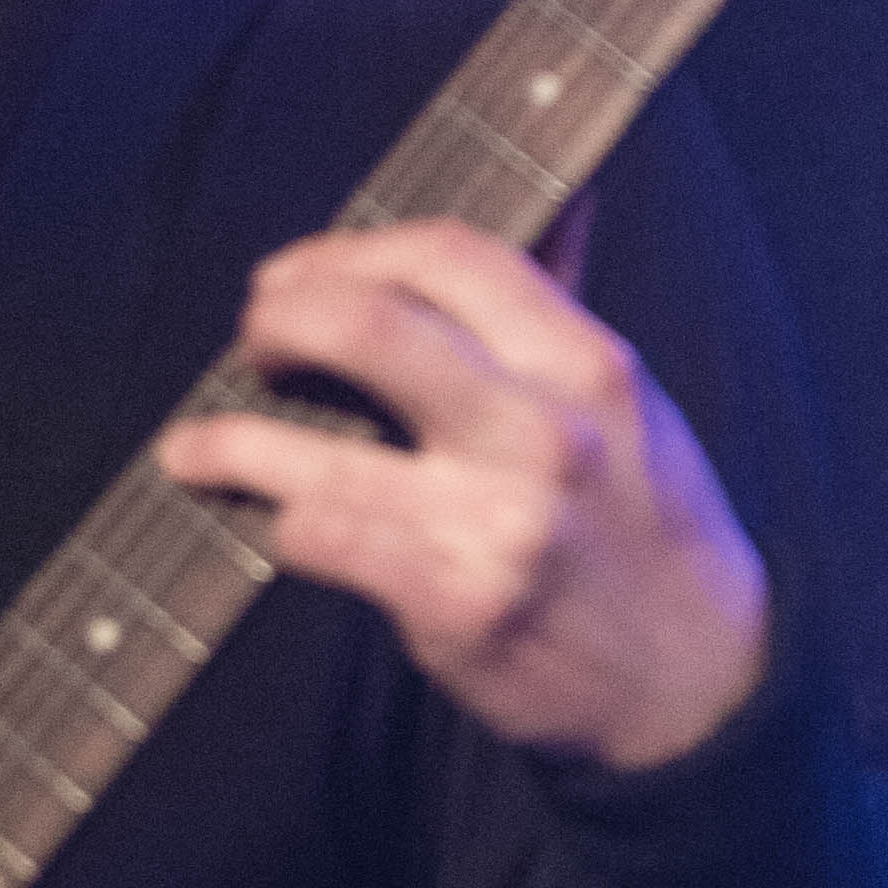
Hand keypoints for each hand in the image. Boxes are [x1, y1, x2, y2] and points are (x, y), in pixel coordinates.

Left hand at [155, 218, 769, 769]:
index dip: (347, 251)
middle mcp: (543, 431)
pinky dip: (279, 525)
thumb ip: (565, 305)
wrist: (694, 686)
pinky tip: (272, 523)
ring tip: (193, 448)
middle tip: (252, 344)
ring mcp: (496, 522)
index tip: (299, 278)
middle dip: (278, 319)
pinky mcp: (454, 606)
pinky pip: (322, 540)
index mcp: (587, 363)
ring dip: (230, 442)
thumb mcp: (627, 406)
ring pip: (315, 452)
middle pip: (369, 323)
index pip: (447, 254)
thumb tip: (560, 201)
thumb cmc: (646, 532)